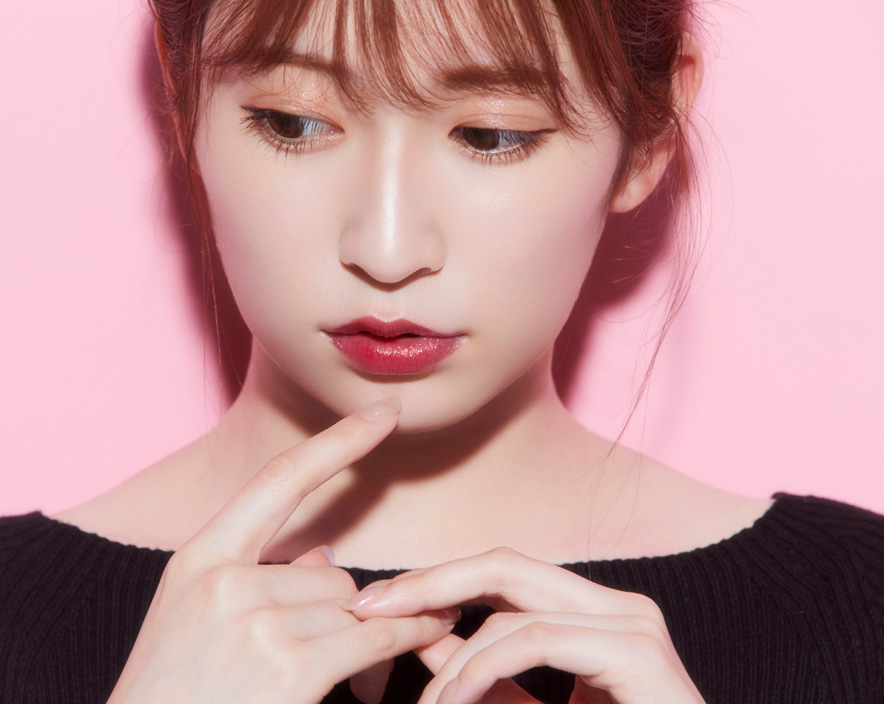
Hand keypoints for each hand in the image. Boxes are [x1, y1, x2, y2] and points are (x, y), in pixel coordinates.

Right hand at [107, 399, 457, 703]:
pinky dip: (409, 634)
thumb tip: (326, 555)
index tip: (384, 413)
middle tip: (309, 654)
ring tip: (328, 674)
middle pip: (330, 570)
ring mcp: (259, 624)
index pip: (281, 480)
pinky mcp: (292, 670)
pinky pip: (375, 636)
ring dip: (356, 637)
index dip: (339, 441)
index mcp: (201, 557)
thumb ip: (258, 577)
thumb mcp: (195, 617)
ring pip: (351, 606)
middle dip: (334, 610)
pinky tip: (431, 629)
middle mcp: (228, 581)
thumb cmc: (172, 691)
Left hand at [344, 548, 704, 703]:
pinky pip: (539, 640)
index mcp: (592, 612)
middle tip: (368, 607)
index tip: (377, 603)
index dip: (437, 580)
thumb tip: (423, 636)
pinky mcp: (638, 652)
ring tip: (426, 702)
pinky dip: (484, 667)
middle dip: (430, 583)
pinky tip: (453, 697)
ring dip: (455, 656)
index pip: (502, 573)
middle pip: (505, 568)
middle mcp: (616, 604)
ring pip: (516, 609)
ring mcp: (633, 623)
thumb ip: (480, 670)